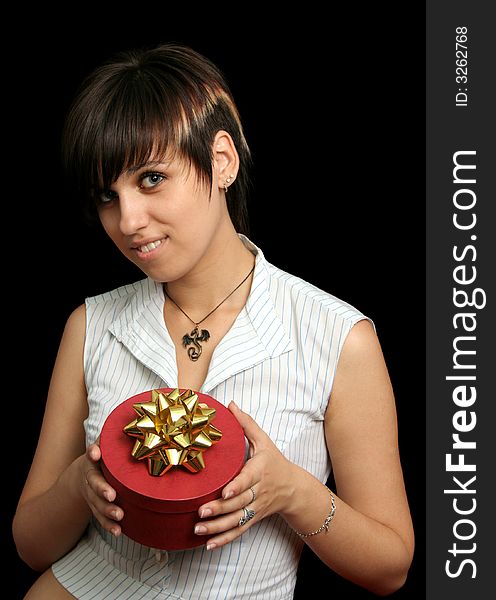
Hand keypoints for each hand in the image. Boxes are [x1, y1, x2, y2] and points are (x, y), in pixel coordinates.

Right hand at [80, 440, 122, 536]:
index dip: (93, 453)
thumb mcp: (106, 443)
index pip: (91, 454)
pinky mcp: (95, 506)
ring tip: (119, 516)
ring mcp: (91, 493)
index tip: (96, 453)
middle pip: (93, 483)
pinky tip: (118, 531)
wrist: (83, 473)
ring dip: (106, 511)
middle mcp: (89, 476)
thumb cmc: (104, 456)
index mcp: (93, 459)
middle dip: (102, 489)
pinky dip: (108, 525)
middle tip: (112, 495)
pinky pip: (100, 517)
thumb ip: (116, 436)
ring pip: (96, 503)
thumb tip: (136, 422)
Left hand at [194, 401, 296, 549]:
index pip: (248, 480)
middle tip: (200, 511)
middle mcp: (258, 492)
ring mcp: (255, 508)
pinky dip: (224, 539)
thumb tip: (230, 404)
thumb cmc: (274, 461)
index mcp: (260, 470)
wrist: (293, 488)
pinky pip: (239, 531)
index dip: (237, 486)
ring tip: (198, 530)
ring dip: (217, 527)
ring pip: (237, 520)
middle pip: (239, 503)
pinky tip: (208, 545)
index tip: (224, 491)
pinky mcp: (253, 519)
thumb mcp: (263, 440)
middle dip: (220, 509)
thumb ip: (246, 423)